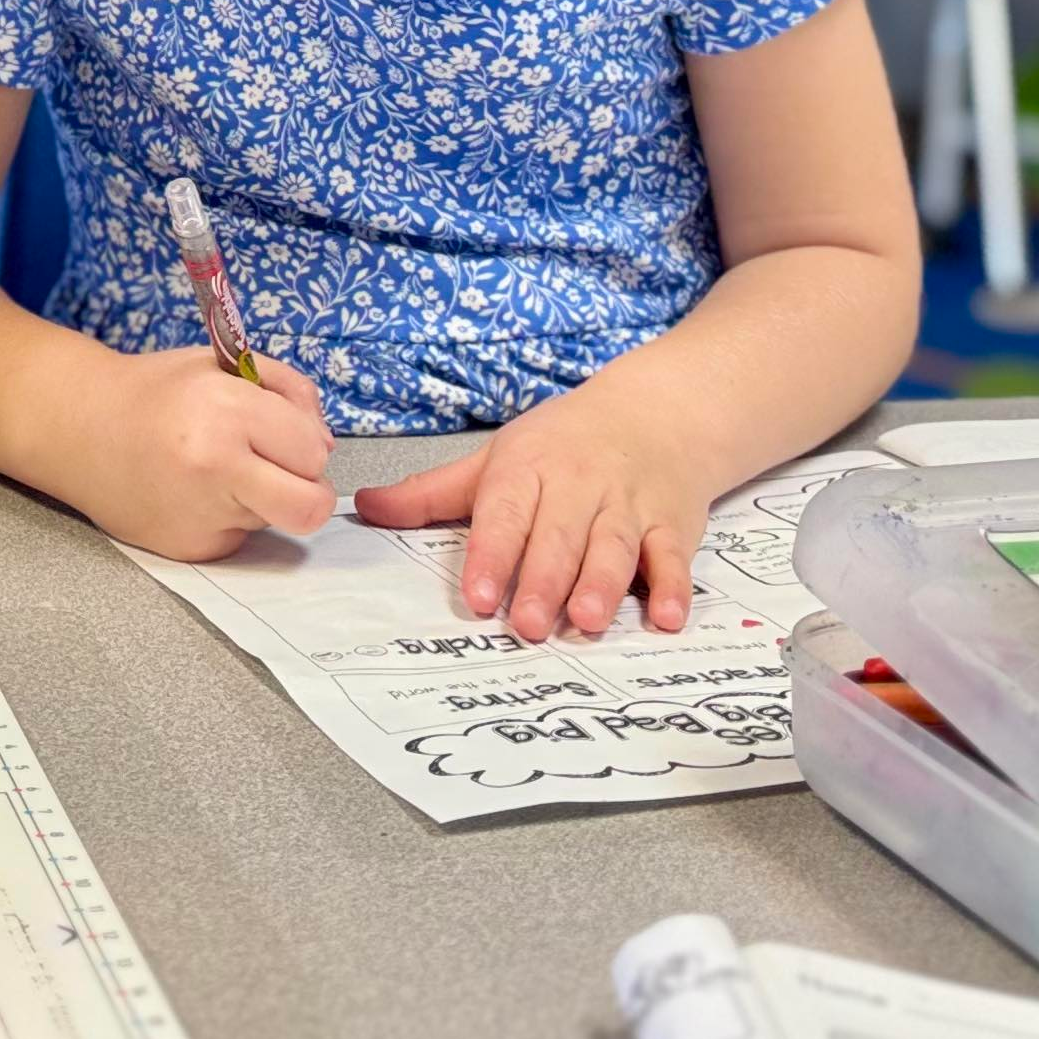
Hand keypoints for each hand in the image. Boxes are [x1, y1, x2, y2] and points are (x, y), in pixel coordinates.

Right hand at [52, 345, 335, 561]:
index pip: (313, 451)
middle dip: (307, 490)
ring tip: (213, 471)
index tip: (282, 434)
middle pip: (309, 507)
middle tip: (279, 470)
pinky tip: (193, 493)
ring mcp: (200, 515)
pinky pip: (239, 538)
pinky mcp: (189, 549)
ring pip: (274, 521)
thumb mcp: (224, 366)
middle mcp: (215, 468)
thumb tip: (325, 447)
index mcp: (226, 411)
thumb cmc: (157, 392)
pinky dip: (229, 517)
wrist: (78, 427)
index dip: (304, 442)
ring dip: (260, 498)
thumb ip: (287, 392)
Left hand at [354, 378, 724, 641]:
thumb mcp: (495, 459)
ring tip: (587, 621)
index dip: (491, 554)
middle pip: (559, 537)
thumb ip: (431, 493)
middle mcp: (577, 487)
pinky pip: (674, 556)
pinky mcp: (672, 524)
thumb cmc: (562, 443)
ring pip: (614, 547)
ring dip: (603, 584)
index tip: (477, 596)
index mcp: (527, 469)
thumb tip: (363, 508)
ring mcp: (627, 506)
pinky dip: (675, 586)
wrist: (656, 412)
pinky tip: (669, 617)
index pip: (504, 513)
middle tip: (529, 626)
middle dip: (543, 580)